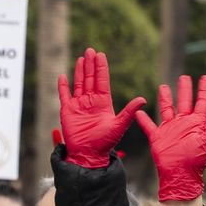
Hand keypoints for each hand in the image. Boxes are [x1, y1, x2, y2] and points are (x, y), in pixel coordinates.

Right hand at [57, 47, 145, 168]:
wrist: (88, 154)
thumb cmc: (105, 143)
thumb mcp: (119, 125)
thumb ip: (129, 112)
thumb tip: (143, 99)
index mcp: (104, 103)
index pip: (102, 81)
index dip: (101, 68)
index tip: (101, 55)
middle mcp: (91, 102)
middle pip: (90, 79)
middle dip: (90, 65)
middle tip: (91, 50)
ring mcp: (79, 105)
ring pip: (79, 84)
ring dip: (79, 71)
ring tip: (81, 58)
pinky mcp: (67, 111)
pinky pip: (64, 95)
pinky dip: (63, 86)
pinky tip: (63, 75)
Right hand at [135, 75, 205, 202]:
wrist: (181, 175)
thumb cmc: (197, 159)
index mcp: (198, 122)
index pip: (202, 101)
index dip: (204, 89)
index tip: (205, 77)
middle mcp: (184, 123)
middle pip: (185, 101)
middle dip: (185, 89)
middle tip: (185, 77)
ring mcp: (171, 129)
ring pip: (167, 109)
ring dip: (166, 98)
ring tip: (164, 87)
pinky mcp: (158, 137)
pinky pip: (149, 126)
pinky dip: (143, 119)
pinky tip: (138, 110)